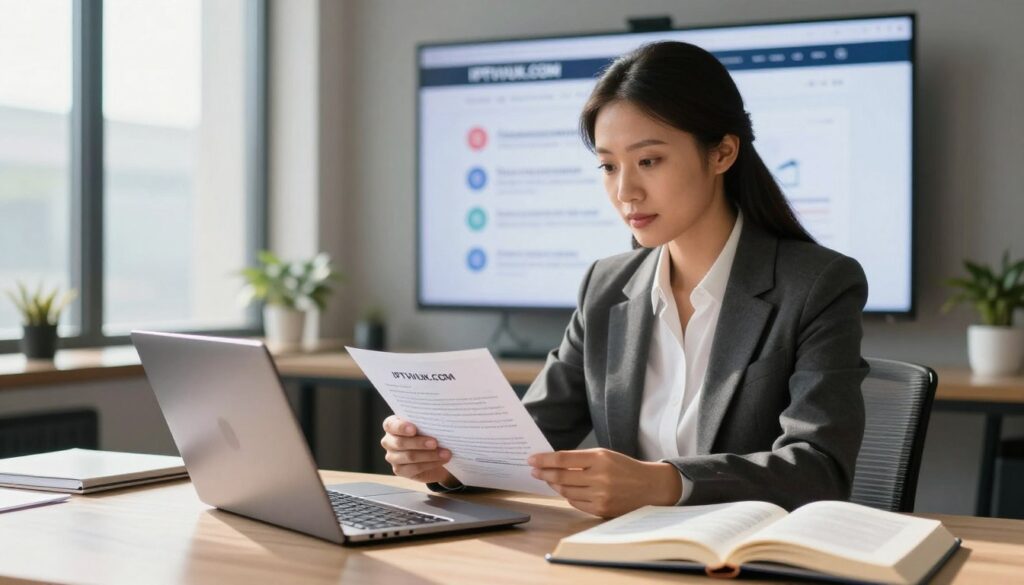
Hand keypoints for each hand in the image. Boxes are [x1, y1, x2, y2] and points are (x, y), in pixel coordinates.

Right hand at [380, 415, 454, 483]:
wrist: (433, 453)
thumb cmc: (428, 433)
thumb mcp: (426, 425)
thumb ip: (425, 422)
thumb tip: (438, 421)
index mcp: (392, 425)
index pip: (390, 425)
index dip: (401, 427)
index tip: (414, 429)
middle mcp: (388, 441)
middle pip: (400, 443)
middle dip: (419, 443)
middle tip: (435, 443)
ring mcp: (392, 457)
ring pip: (409, 456)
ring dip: (429, 455)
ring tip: (445, 453)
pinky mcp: (399, 470)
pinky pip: (415, 468)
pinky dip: (431, 464)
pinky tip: (441, 460)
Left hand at [528, 448, 681, 517]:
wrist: (650, 487)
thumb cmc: (624, 468)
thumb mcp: (605, 456)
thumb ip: (581, 459)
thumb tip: (553, 463)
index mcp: (599, 458)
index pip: (563, 459)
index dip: (544, 459)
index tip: (531, 459)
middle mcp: (599, 477)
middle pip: (561, 476)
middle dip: (543, 473)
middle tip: (534, 470)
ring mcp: (600, 495)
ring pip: (566, 491)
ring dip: (553, 485)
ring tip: (547, 479)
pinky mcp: (601, 509)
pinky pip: (575, 503)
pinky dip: (567, 496)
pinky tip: (563, 490)